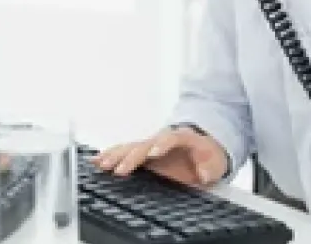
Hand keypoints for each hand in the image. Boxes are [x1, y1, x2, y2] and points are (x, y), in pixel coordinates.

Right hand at [90, 126, 228, 187]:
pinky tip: (96, 160)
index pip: (170, 138)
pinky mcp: (143, 154)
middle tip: (120, 169)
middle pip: (145, 144)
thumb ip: (209, 167)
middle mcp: (162, 139)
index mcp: (182, 137)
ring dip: (117, 155)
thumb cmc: (208, 155)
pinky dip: (110, 155)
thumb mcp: (215, 163)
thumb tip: (203, 173)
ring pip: (131, 147)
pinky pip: (124, 152)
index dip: (161, 144)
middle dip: (132, 156)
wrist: (203, 147)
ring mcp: (151, 145)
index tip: (153, 153)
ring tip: (102, 164)